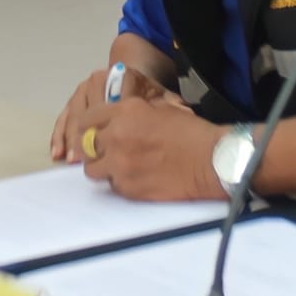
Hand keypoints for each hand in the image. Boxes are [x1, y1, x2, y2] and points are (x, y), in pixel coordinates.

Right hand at [49, 65, 182, 161]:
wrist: (133, 78)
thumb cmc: (150, 95)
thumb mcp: (165, 99)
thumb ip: (173, 107)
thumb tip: (184, 113)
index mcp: (125, 77)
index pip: (118, 101)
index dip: (114, 124)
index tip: (113, 143)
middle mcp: (101, 79)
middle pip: (92, 110)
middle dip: (87, 135)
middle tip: (86, 157)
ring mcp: (84, 89)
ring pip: (75, 115)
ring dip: (71, 139)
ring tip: (72, 159)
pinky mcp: (74, 99)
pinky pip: (65, 117)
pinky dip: (60, 136)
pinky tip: (58, 153)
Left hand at [75, 100, 227, 201]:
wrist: (210, 161)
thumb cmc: (192, 132)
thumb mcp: (160, 108)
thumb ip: (133, 112)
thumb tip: (118, 118)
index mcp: (125, 112)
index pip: (87, 118)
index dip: (87, 125)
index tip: (91, 131)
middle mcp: (116, 136)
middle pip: (84, 144)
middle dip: (91, 147)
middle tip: (101, 150)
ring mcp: (119, 164)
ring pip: (92, 169)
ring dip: (101, 166)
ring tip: (118, 166)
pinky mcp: (127, 187)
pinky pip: (111, 185)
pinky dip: (119, 182)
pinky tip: (135, 178)